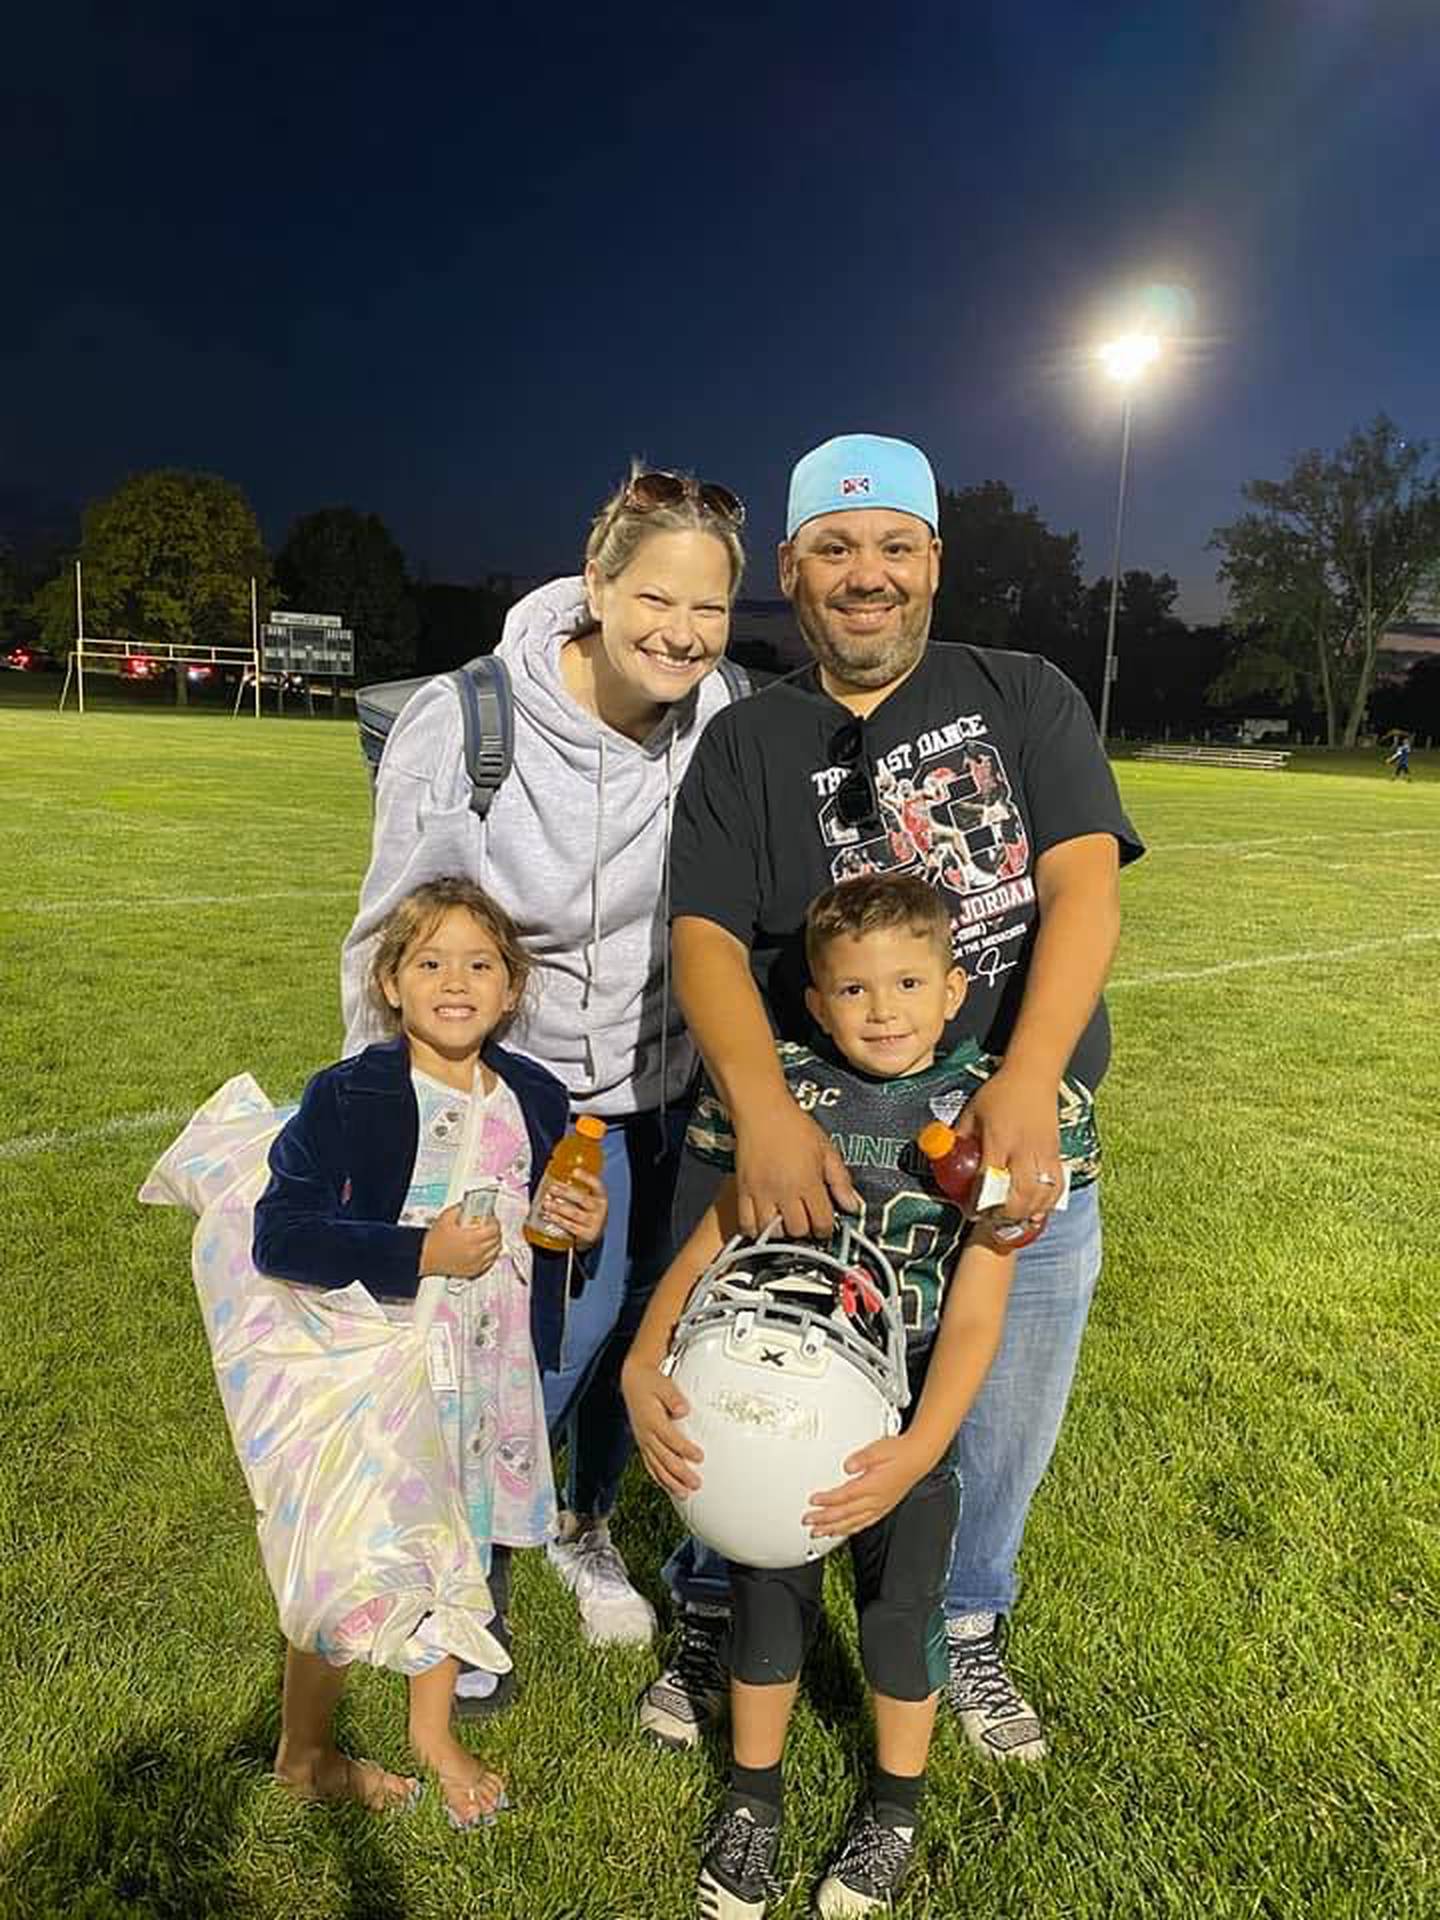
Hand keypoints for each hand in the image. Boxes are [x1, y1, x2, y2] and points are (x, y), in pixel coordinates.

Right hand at [420, 1205, 501, 1278]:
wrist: (425, 1257)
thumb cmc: (434, 1241)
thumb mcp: (447, 1217)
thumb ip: (463, 1208)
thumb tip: (474, 1204)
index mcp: (472, 1239)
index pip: (494, 1229)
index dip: (494, 1222)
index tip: (491, 1219)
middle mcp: (476, 1253)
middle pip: (497, 1240)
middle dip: (495, 1231)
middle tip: (490, 1226)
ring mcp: (476, 1263)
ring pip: (496, 1252)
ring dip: (494, 1243)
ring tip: (488, 1237)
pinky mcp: (474, 1271)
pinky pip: (490, 1262)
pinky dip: (490, 1255)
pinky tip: (484, 1249)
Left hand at [540, 1169, 607, 1248]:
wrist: (594, 1233)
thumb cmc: (587, 1211)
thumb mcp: (588, 1199)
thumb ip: (576, 1189)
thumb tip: (554, 1178)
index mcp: (601, 1196)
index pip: (597, 1184)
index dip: (586, 1178)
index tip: (574, 1171)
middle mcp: (600, 1209)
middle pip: (582, 1199)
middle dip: (566, 1192)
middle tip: (552, 1188)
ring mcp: (594, 1223)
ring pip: (575, 1213)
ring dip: (559, 1208)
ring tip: (547, 1203)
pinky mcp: (586, 1234)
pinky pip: (571, 1226)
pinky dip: (559, 1220)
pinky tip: (550, 1216)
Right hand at [620, 1357, 702, 1497]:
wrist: (633, 1382)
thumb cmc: (650, 1383)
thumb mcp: (663, 1385)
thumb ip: (673, 1397)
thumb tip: (683, 1410)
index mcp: (651, 1419)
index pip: (670, 1438)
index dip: (684, 1449)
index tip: (699, 1457)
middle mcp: (646, 1434)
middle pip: (664, 1458)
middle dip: (680, 1473)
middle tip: (696, 1483)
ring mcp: (643, 1441)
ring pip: (656, 1466)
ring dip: (670, 1482)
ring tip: (684, 1494)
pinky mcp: (643, 1445)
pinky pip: (650, 1466)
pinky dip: (660, 1479)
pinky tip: (670, 1487)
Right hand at [733, 1100, 859, 1239]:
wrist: (762, 1110)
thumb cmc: (793, 1126)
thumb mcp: (827, 1150)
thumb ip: (841, 1181)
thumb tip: (853, 1205)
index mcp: (808, 1182)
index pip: (822, 1222)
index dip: (826, 1229)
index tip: (825, 1224)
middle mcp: (784, 1191)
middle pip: (798, 1231)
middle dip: (805, 1230)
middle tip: (806, 1219)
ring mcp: (761, 1193)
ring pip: (771, 1232)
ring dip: (781, 1231)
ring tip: (786, 1220)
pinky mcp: (743, 1191)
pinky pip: (746, 1224)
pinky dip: (756, 1229)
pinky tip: (765, 1220)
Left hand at [803, 1434, 927, 1539]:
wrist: (917, 1458)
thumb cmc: (899, 1452)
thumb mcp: (878, 1449)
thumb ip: (862, 1458)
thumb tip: (847, 1466)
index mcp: (873, 1486)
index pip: (845, 1496)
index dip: (827, 1500)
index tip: (813, 1501)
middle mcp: (876, 1500)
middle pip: (846, 1514)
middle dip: (825, 1520)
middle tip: (808, 1522)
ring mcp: (879, 1506)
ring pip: (853, 1523)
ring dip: (834, 1529)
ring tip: (819, 1532)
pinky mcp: (883, 1508)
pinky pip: (863, 1523)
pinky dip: (850, 1529)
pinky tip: (841, 1531)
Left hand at [953, 1062, 1063, 1225]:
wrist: (1033, 1077)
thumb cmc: (999, 1093)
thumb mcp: (971, 1113)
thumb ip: (959, 1138)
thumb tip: (943, 1157)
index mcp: (999, 1140)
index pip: (989, 1180)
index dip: (979, 1203)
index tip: (970, 1212)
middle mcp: (1024, 1150)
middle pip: (1019, 1195)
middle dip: (1004, 1215)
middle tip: (991, 1220)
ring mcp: (1044, 1154)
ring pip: (1040, 1196)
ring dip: (1026, 1214)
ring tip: (1011, 1219)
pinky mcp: (1057, 1155)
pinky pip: (1056, 1188)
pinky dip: (1046, 1204)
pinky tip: (1034, 1210)